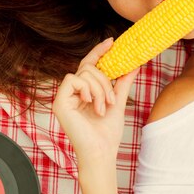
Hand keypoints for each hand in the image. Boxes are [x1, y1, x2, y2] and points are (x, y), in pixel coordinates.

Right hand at [53, 38, 137, 162]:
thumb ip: (123, 82)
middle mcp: (72, 92)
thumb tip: (134, 64)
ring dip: (100, 89)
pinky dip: (87, 89)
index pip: (90, 65)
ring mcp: (64, 97)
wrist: (101, 151)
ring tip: (103, 107)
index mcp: (84, 91)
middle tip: (112, 100)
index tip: (112, 41)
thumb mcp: (118, 101)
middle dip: (105, 80)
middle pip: (88, 67)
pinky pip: (73, 79)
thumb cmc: (108, 132)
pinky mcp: (59, 102)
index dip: (99, 51)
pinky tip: (91, 103)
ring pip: (84, 73)